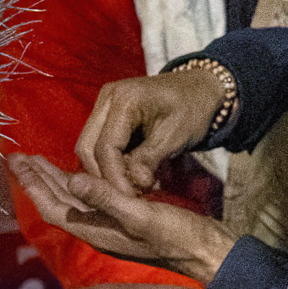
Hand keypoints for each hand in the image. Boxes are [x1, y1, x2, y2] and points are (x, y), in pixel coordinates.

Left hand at [10, 157, 234, 284]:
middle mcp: (100, 230)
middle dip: (38, 180)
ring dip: (56, 180)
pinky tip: (83, 175)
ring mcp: (113, 227)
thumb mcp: (142, 216)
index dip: (33, 185)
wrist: (208, 252)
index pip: (55, 207)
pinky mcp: (127, 221)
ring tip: (39, 162)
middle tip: (18, 156)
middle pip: (60, 203)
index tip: (17, 161)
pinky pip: (93, 200)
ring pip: (75, 201)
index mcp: (98, 231)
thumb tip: (72, 180)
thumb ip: (107, 199)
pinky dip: (81, 184)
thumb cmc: (178, 237)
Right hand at [78, 71, 233, 194]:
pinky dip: (111, 164)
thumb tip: (132, 186)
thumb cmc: (192, 109)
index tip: (130, 199)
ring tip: (134, 188)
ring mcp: (104, 105)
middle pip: (87, 148)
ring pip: (88, 148)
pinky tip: (132, 177)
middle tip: (128, 198)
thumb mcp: (175, 136)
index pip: (105, 147)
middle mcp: (107, 98)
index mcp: (124, 99)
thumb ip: (150, 160)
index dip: (114, 177)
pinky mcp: (107, 115)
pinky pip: (99, 145)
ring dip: (106, 172)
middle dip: (104, 177)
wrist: (200, 88)